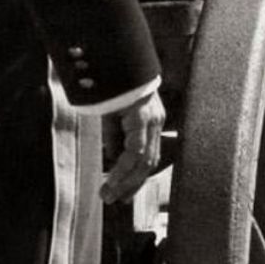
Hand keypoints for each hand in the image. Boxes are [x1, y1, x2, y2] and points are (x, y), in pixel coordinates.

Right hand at [101, 88, 165, 203]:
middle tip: (116, 200)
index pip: (149, 156)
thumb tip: (113, 160)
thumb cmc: (114, 87)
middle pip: (149, 162)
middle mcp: (156, 122)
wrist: (117, 62)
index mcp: (152, 121)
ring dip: (125, 181)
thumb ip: (115, 138)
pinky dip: (123, 168)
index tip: (124, 194)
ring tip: (108, 195)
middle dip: (132, 185)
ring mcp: (152, 120)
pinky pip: (136, 150)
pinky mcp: (142, 118)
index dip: (137, 177)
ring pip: (143, 160)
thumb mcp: (112, 117)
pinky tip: (112, 179)